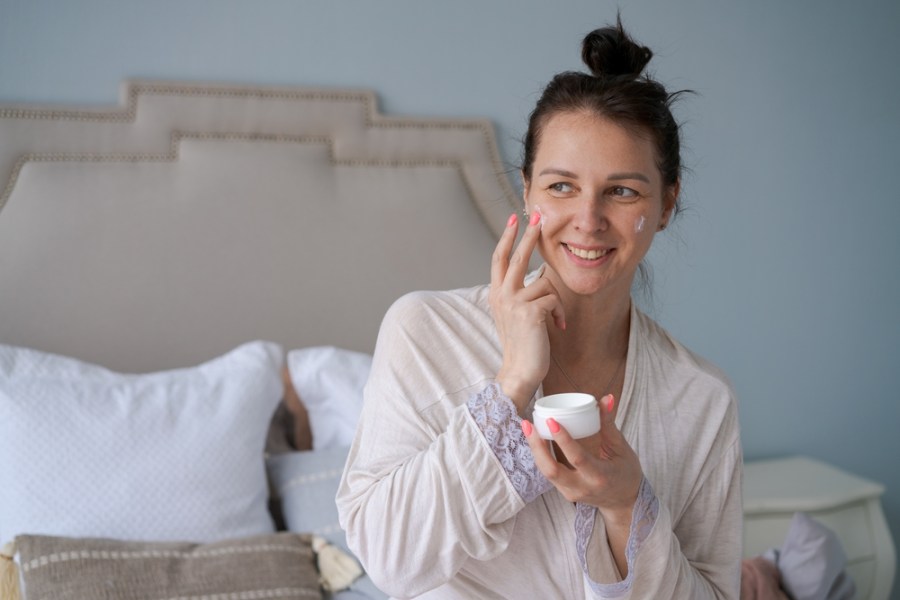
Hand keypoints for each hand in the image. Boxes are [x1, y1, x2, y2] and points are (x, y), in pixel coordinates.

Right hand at [490, 212, 565, 412]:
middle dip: (528, 235)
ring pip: (545, 283)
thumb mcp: (516, 315)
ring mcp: (514, 302)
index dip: (507, 238)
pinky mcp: (529, 311)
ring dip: (556, 303)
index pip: (500, 259)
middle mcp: (501, 295)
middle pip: (518, 256)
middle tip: (537, 216)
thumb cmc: (523, 345)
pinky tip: (557, 327)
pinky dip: (560, 314)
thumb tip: (538, 278)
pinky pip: (554, 299)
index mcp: (496, 294)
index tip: (513, 219)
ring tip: (554, 321)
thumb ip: (520, 295)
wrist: (519, 372)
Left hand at [522, 394, 641, 520]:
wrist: (624, 501)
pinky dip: (541, 456)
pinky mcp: (565, 493)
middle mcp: (583, 487)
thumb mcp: (621, 448)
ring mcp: (572, 493)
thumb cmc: (626, 472)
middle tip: (528, 423)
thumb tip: (605, 398)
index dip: (563, 440)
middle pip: (551, 470)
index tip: (551, 420)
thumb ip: (609, 424)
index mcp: (600, 476)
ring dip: (535, 449)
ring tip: (528, 427)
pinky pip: (548, 473)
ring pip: (546, 472)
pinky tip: (536, 439)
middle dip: (537, 446)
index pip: (577, 458)